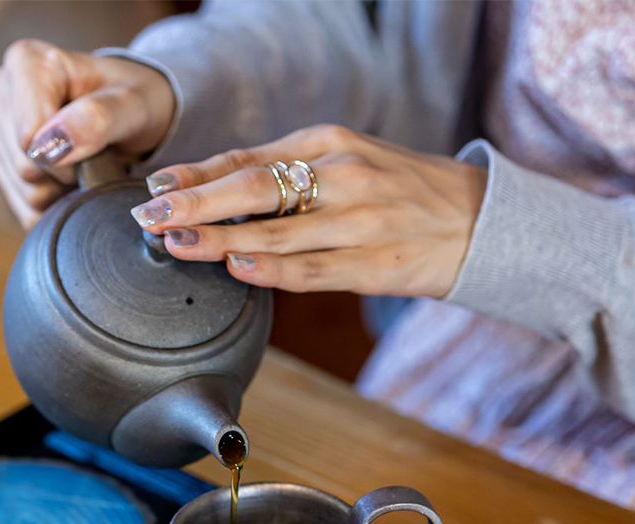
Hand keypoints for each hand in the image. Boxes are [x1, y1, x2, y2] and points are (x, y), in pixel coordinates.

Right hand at [0, 40, 175, 228]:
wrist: (133, 118)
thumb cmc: (133, 102)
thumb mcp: (133, 105)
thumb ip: (98, 117)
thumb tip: (50, 144)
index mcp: (26, 62)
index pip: (28, 137)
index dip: (67, 154)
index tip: (95, 142)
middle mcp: (1, 91)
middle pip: (24, 165)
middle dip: (66, 172)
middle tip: (96, 153)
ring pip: (24, 190)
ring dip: (63, 190)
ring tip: (86, 163)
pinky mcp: (2, 165)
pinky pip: (25, 208)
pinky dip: (56, 205)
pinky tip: (73, 181)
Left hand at [129, 125, 485, 298]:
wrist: (482, 221)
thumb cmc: (402, 192)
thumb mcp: (348, 163)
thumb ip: (288, 175)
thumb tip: (214, 189)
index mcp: (330, 143)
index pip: (249, 158)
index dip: (197, 175)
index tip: (156, 189)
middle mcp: (343, 175)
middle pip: (255, 188)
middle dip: (197, 202)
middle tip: (152, 216)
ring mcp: (359, 220)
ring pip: (277, 231)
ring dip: (220, 239)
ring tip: (177, 244)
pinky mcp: (374, 263)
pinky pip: (312, 269)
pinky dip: (272, 269)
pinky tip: (238, 267)